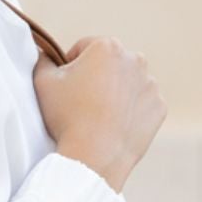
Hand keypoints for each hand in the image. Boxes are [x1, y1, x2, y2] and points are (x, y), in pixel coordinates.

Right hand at [33, 36, 166, 192]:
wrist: (94, 154)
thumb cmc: (67, 116)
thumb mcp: (42, 82)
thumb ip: (43, 60)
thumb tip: (44, 53)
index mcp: (107, 47)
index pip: (84, 47)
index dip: (70, 65)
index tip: (66, 86)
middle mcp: (135, 59)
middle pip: (109, 63)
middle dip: (96, 76)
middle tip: (80, 101)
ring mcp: (150, 84)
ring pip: (127, 83)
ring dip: (115, 92)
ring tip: (97, 115)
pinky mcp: (159, 106)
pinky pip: (141, 104)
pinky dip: (129, 111)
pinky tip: (113, 125)